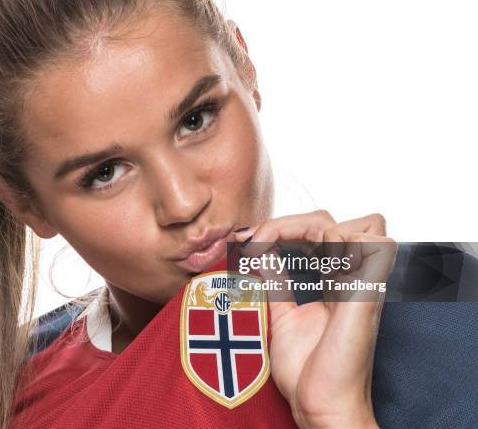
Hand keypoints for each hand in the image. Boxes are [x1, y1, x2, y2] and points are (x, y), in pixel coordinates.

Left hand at [233, 210, 394, 428]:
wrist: (318, 404)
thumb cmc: (305, 368)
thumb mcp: (281, 315)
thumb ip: (275, 282)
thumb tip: (259, 253)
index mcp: (335, 282)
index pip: (320, 230)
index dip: (285, 226)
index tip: (250, 239)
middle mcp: (353, 279)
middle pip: (337, 222)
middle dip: (294, 223)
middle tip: (261, 242)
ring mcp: (364, 284)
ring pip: (368, 224)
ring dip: (324, 231)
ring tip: (297, 256)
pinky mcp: (368, 294)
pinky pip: (376, 245)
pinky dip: (344, 245)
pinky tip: (320, 268)